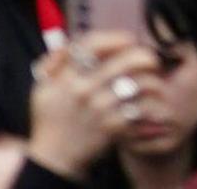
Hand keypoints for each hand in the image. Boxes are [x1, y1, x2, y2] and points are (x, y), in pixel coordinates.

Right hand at [28, 36, 159, 177]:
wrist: (55, 158)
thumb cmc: (50, 121)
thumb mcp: (41, 89)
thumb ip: (52, 63)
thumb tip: (68, 44)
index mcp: (67, 77)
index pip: (94, 44)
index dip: (116, 37)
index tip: (128, 40)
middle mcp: (84, 90)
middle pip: (126, 60)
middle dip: (145, 56)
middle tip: (151, 59)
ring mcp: (100, 109)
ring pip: (140, 83)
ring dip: (153, 80)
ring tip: (155, 81)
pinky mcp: (113, 126)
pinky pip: (141, 107)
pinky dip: (150, 104)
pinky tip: (151, 103)